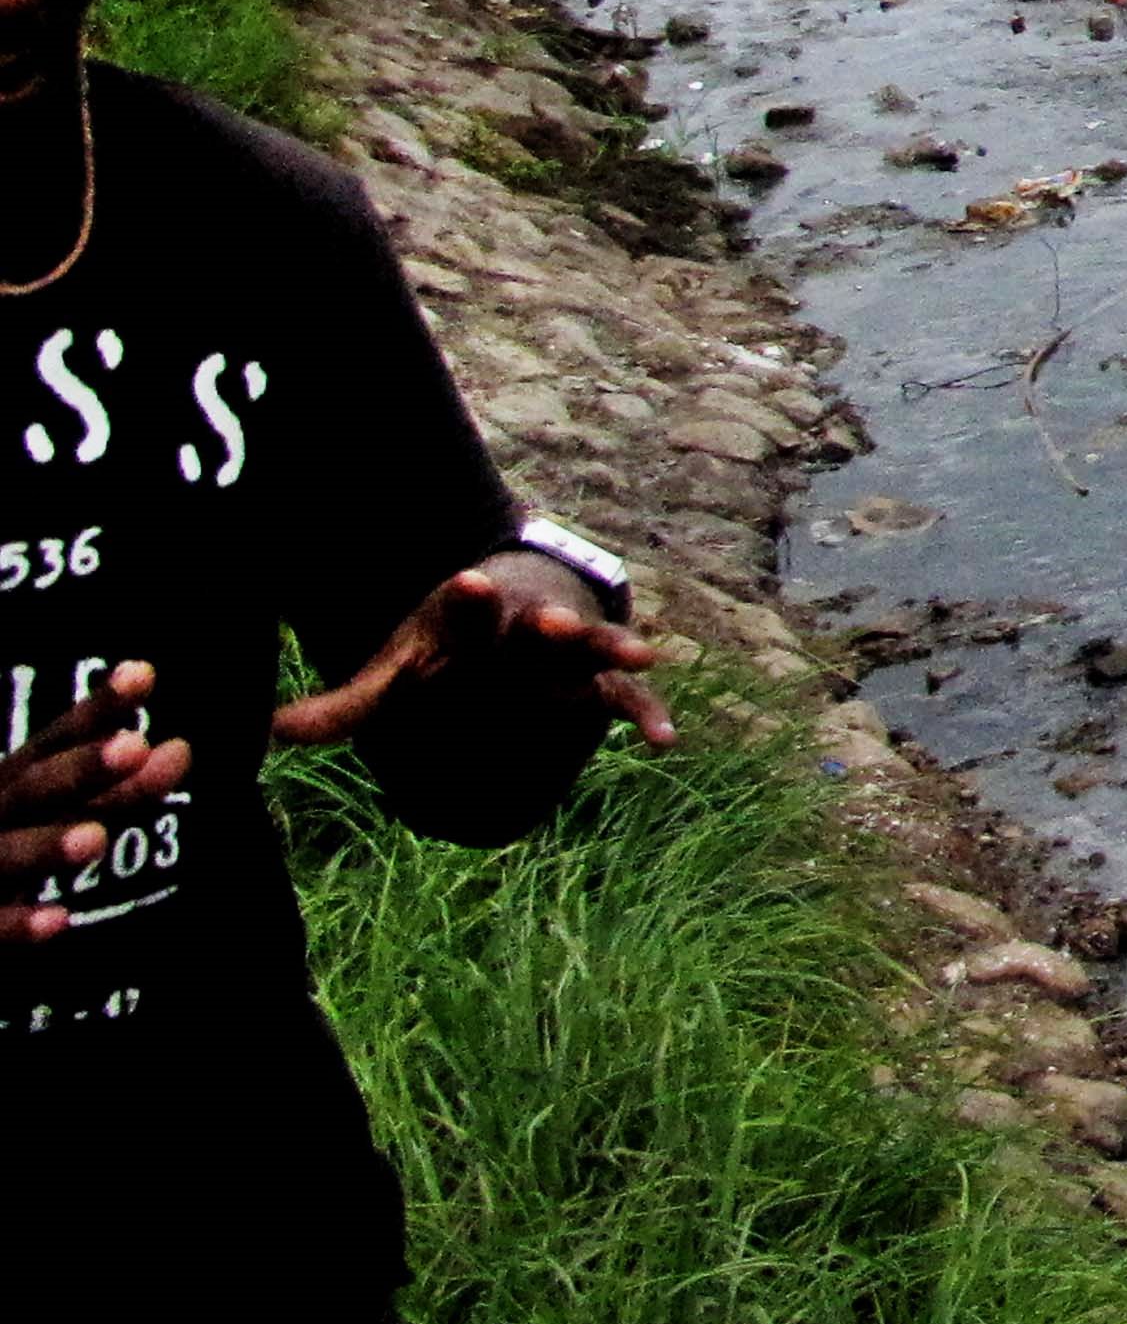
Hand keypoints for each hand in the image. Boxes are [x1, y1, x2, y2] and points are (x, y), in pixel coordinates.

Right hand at [1, 663, 186, 939]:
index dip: (96, 711)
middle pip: (32, 788)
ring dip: (47, 846)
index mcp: (12, 785)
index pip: (55, 742)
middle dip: (79, 769)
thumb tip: (179, 749)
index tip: (144, 674)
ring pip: (6, 854)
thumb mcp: (60, 813)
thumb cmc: (10, 848)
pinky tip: (59, 921)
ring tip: (94, 838)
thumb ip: (118, 787)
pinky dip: (18, 924)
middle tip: (135, 747)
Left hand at [275, 557, 682, 760]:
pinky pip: (622, 697)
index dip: (469, 599)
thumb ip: (343, 707)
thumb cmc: (446, 645)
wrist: (514, 599)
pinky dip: (646, 714)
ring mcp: (565, 648)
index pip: (467, 605)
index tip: (473, 582)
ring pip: (591, 645)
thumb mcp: (397, 669)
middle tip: (556, 622)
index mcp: (471, 619)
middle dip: (550, 623)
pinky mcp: (593, 677)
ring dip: (610, 650)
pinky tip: (664, 742)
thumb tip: (265, 735)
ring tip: (641, 654)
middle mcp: (523, 626)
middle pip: (537, 622)